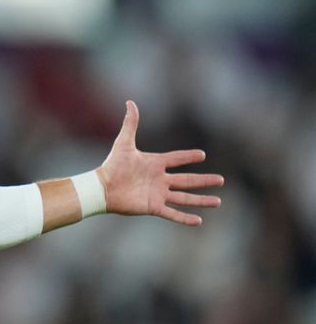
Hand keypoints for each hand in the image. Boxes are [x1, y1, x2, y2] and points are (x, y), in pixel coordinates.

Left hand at [98, 101, 223, 225]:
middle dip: (204, 181)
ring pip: (185, 198)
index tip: (202, 155)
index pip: (177, 159)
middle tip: (221, 180)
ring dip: (201, 200)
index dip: (188, 156)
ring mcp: (158, 194)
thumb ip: (130, 123)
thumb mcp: (124, 142)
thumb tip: (130, 102)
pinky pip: (172, 213)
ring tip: (218, 201)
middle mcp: (159, 179)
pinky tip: (198, 220)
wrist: (103, 187)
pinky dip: (185, 218)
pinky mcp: (153, 207)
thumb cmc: (112, 165)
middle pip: (187, 180)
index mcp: (155, 164)